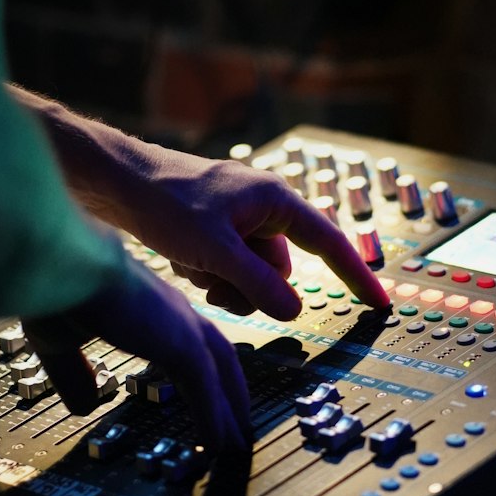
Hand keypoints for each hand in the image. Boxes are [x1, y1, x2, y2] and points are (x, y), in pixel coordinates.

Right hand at [22, 251, 252, 452]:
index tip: (207, 392)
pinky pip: (206, 389)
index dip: (203, 367)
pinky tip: (218, 444)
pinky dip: (214, 418)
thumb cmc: (59, 287)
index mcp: (151, 307)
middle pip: (219, 356)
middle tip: (238, 421)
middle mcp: (174, 313)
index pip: (190, 340)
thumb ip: (75, 374)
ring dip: (231, 410)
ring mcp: (181, 327)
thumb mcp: (62, 341)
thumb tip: (83, 405)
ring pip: (220, 374)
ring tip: (237, 442)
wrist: (64, 264)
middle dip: (231, 390)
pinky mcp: (180, 343)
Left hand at [109, 148, 392, 318]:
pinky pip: (229, 268)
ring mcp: (240, 219)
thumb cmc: (165, 202)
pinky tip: (181, 260)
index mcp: (276, 200)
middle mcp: (264, 208)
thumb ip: (257, 284)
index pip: (330, 243)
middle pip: (281, 272)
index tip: (378, 304)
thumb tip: (294, 312)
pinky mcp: (218, 230)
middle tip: (214, 282)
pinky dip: (209, 274)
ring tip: (192, 267)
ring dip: (226, 283)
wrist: (117, 183)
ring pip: (253, 276)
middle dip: (250, 287)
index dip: (357, 276)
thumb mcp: (214, 251)